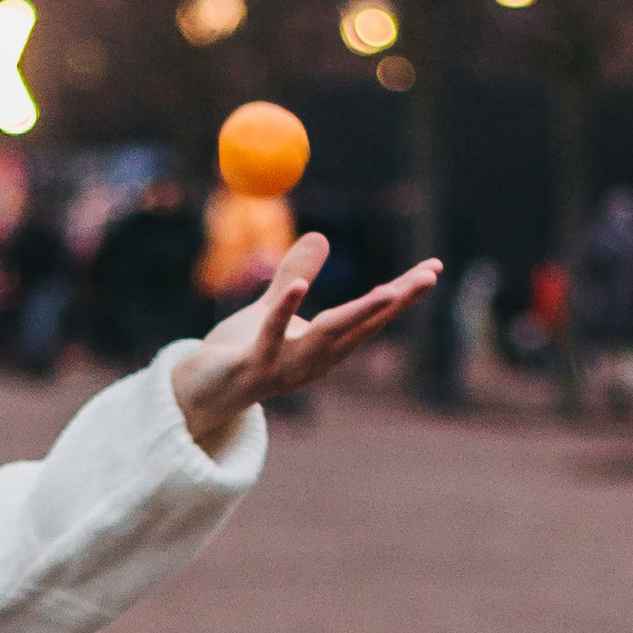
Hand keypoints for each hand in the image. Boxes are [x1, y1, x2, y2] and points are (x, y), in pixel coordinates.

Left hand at [172, 232, 441, 452]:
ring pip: (328, 337)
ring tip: (387, 292)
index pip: (371, 317)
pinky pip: (272, 336)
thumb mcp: (272, 310)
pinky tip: (299, 288)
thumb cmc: (239, 353)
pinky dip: (285, 311)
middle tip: (428, 277)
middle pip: (361, 327)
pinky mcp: (252, 366)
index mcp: (324, 348)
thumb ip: (295, 275)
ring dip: (359, 315)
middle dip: (397, 302)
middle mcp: (313, 362)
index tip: (433, 268)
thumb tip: (321, 237)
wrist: (199, 395)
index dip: (403, 295)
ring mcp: (285, 367)